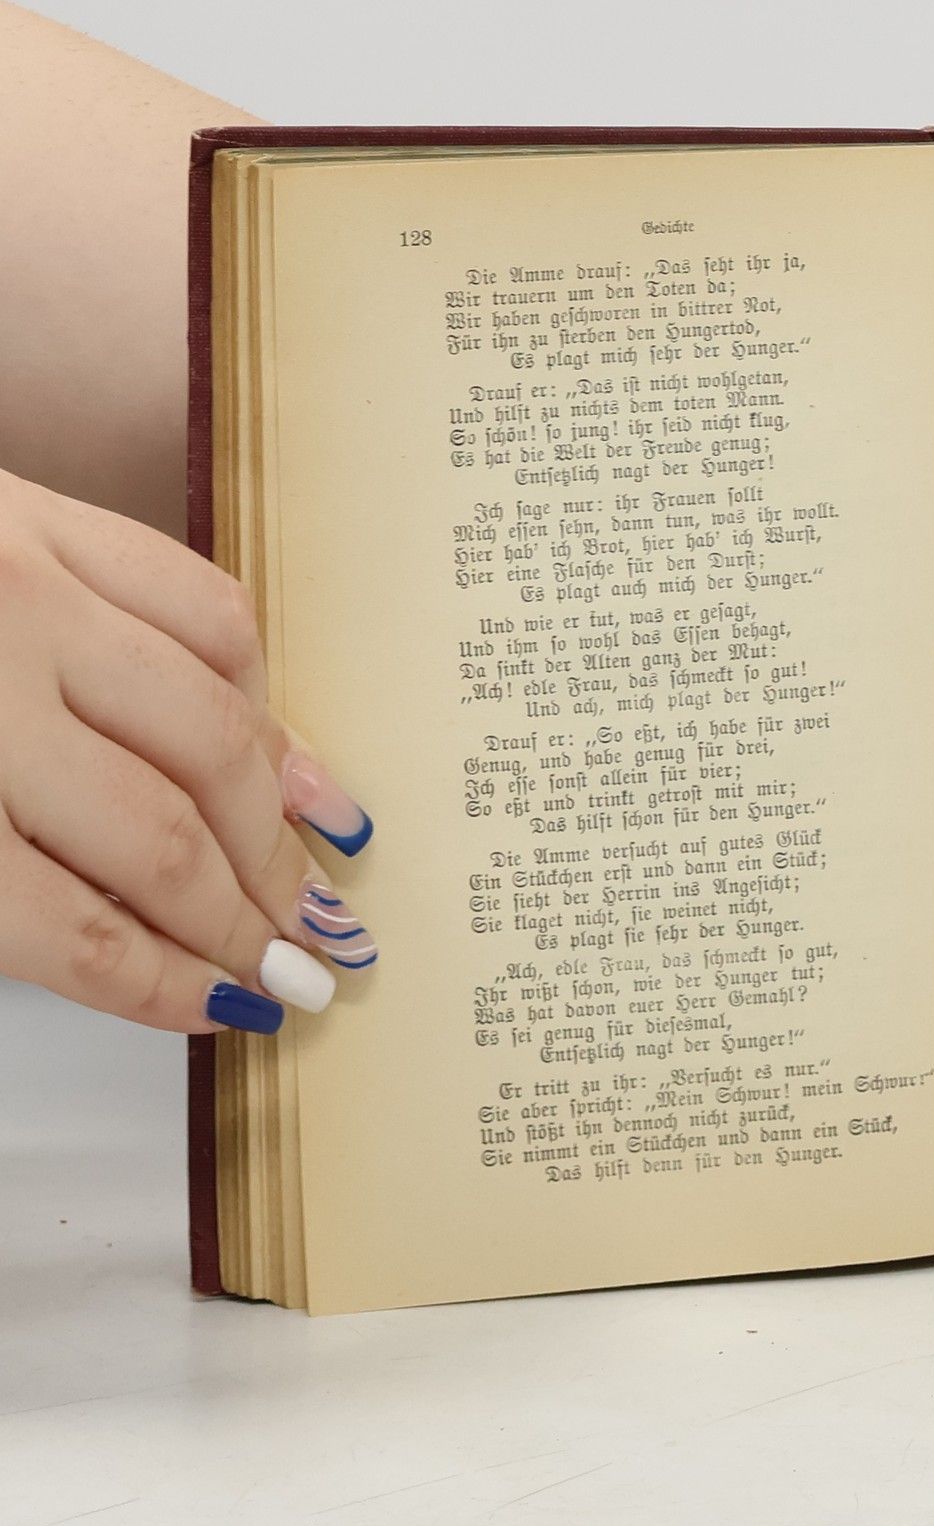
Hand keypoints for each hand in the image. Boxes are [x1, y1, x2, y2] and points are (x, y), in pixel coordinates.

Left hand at [0, 467, 376, 1034]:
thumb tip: (130, 948)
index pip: (73, 931)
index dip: (167, 986)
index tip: (226, 1009)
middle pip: (161, 835)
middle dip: (244, 917)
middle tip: (292, 961)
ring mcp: (25, 587)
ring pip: (214, 725)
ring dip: (277, 819)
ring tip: (312, 873)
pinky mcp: (50, 516)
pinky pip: (208, 606)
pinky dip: (256, 687)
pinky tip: (271, 744)